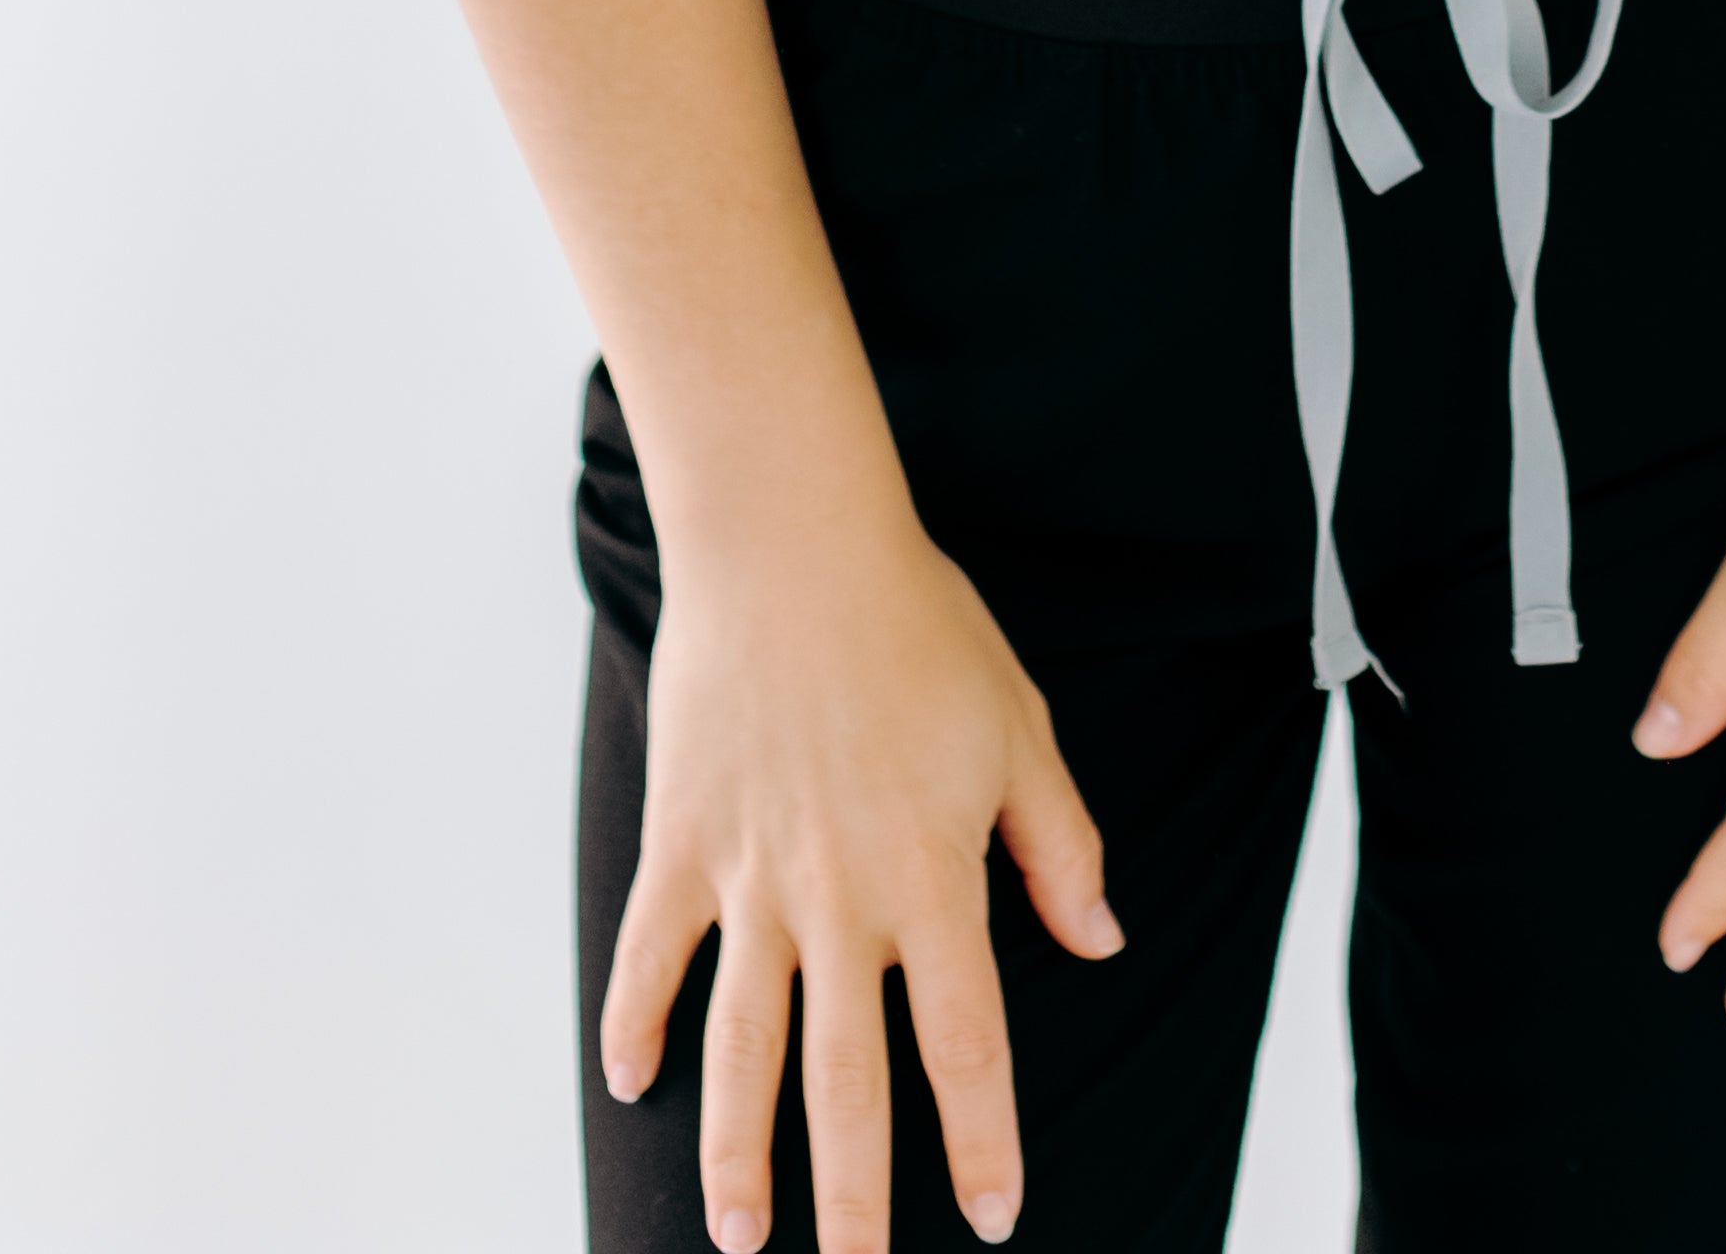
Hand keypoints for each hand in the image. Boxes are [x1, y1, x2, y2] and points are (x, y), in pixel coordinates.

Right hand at [600, 485, 1120, 1252]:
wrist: (792, 541)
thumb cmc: (919, 625)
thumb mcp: (1018, 726)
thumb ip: (1060, 844)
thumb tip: (1099, 941)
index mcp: (933, 878)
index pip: (965, 1046)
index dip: (982, 1141)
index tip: (994, 1215)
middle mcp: (839, 900)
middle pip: (845, 1084)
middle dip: (852, 1201)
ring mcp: (751, 879)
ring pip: (742, 1047)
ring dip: (738, 1149)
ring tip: (741, 1236)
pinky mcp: (683, 843)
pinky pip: (651, 954)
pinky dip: (633, 1021)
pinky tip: (626, 1082)